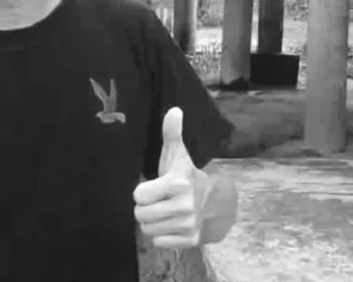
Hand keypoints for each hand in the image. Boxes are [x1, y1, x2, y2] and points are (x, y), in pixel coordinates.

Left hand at [133, 107, 211, 248]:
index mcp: (178, 183)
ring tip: (162, 211)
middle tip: (155, 201)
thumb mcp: (177, 154)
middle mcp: (184, 206)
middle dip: (144, 208)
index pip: (138, 195)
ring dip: (151, 222)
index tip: (153, 187)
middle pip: (140, 215)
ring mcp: (188, 225)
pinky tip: (169, 224)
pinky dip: (160, 235)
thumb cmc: (186, 176)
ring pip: (147, 230)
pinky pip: (158, 242)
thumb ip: (171, 133)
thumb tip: (174, 110)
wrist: (213, 202)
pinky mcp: (189, 240)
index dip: (142, 191)